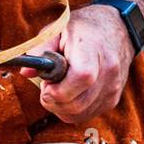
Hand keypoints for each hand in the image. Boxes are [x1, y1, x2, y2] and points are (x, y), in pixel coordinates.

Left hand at [21, 4, 133, 123]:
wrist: (118, 29)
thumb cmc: (83, 29)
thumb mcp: (57, 29)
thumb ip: (40, 49)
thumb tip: (26, 72)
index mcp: (93, 49)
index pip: (81, 78)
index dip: (59, 88)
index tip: (46, 84)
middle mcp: (108, 71)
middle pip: (78, 103)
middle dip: (54, 101)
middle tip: (47, 87)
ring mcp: (113, 87)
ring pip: (80, 114)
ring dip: (61, 107)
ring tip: (58, 88)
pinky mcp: (113, 99)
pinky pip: (87, 114)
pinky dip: (73, 109)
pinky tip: (70, 93)